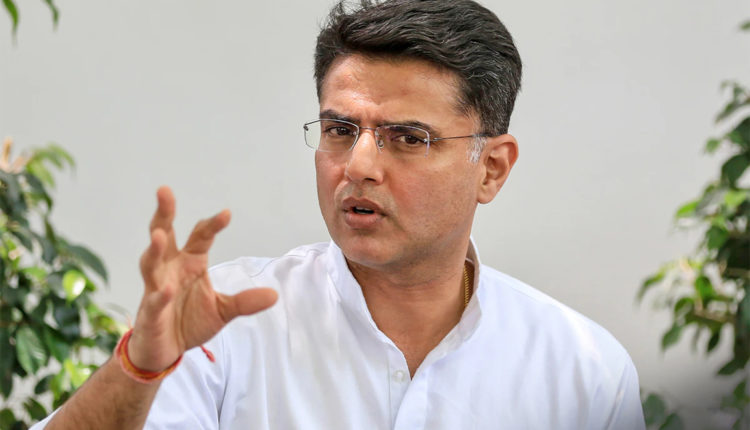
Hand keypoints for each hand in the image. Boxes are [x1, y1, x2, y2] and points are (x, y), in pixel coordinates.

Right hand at [127, 186, 277, 370]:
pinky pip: (154, 301)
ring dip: (154, 249)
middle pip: (163, 235)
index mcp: (189, 263)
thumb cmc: (189, 322)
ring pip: (151, 263)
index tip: (226, 214)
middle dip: (164, 214)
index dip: (212, 225)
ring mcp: (156, 288)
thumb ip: (244, 302)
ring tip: (159, 236)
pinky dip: (159, 295)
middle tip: (165, 191)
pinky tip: (165, 290)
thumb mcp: (222, 310)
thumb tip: (274, 295)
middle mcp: (170, 269)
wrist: (165, 351)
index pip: (201, 236)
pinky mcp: (150, 312)